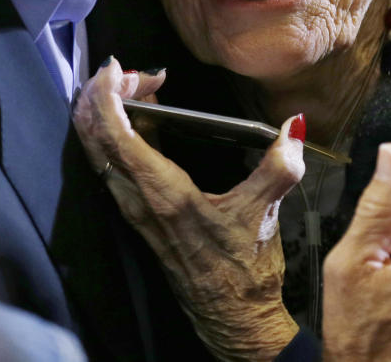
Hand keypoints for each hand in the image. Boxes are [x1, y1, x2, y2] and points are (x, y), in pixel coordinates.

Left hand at [72, 58, 303, 361]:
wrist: (234, 321)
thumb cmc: (244, 271)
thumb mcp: (265, 214)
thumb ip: (280, 165)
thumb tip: (293, 125)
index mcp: (163, 195)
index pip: (118, 138)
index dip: (108, 98)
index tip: (116, 69)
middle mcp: (139, 201)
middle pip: (97, 139)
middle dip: (104, 96)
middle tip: (136, 70)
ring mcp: (136, 209)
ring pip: (100, 151)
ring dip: (107, 112)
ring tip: (139, 83)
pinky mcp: (141, 213)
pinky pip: (114, 162)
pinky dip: (118, 131)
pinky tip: (146, 116)